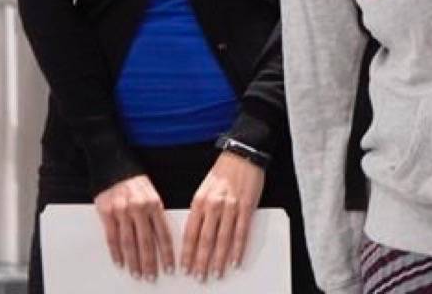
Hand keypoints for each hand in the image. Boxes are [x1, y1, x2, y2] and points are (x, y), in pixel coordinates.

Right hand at [93, 174, 173, 280]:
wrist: (114, 165)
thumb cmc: (135, 182)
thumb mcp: (152, 194)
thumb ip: (156, 215)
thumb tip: (162, 240)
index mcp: (154, 204)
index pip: (163, 233)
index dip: (166, 253)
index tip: (169, 267)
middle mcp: (139, 208)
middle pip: (146, 241)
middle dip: (150, 262)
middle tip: (152, 277)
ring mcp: (122, 211)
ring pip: (129, 242)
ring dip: (133, 261)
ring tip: (137, 274)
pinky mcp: (107, 213)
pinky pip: (112, 237)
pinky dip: (116, 252)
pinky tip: (120, 262)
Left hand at [180, 150, 265, 280]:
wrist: (242, 154)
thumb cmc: (222, 171)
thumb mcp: (204, 188)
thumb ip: (199, 210)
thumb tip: (194, 234)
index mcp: (199, 201)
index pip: (190, 233)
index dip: (187, 253)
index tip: (184, 268)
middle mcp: (213, 205)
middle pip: (205, 240)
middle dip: (201, 262)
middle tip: (199, 277)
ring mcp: (231, 207)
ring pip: (222, 239)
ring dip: (219, 259)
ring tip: (216, 274)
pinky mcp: (246, 207)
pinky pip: (242, 232)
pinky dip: (238, 249)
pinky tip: (235, 261)